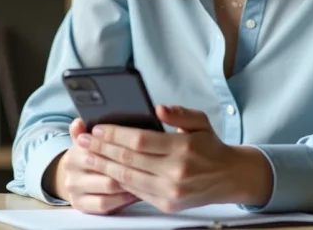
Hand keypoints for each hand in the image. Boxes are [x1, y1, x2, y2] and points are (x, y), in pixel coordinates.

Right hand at [48, 118, 139, 213]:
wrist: (77, 178)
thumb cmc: (92, 155)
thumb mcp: (90, 140)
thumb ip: (87, 129)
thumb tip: (79, 121)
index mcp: (74, 149)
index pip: (99, 147)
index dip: (121, 146)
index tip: (140, 146)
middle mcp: (70, 169)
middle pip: (104, 166)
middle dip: (128, 165)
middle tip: (150, 163)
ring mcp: (73, 188)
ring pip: (107, 185)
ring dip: (128, 182)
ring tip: (146, 177)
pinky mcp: (79, 205)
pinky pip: (104, 203)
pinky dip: (121, 199)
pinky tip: (134, 194)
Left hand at [77, 105, 269, 211]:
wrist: (229, 177)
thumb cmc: (210, 145)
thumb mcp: (201, 122)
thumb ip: (180, 112)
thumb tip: (158, 108)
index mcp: (183, 148)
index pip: (140, 140)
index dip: (115, 134)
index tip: (98, 127)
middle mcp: (176, 172)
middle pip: (129, 160)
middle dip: (102, 148)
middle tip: (83, 140)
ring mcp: (170, 191)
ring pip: (128, 178)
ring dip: (104, 166)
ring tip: (87, 155)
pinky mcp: (167, 203)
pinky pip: (136, 191)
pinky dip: (118, 180)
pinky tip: (106, 169)